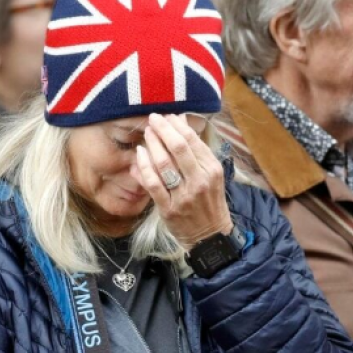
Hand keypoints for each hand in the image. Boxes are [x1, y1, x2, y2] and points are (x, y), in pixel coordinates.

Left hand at [133, 113, 231, 249]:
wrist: (210, 236)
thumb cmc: (210, 203)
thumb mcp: (211, 176)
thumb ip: (197, 152)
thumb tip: (180, 122)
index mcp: (212, 170)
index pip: (193, 141)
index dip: (177, 125)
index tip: (167, 117)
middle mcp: (199, 181)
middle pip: (178, 148)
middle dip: (163, 130)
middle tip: (153, 119)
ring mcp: (183, 196)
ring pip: (164, 164)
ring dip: (152, 145)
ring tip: (147, 134)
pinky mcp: (168, 209)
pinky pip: (153, 184)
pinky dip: (144, 167)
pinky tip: (139, 155)